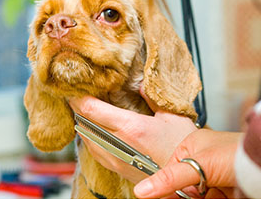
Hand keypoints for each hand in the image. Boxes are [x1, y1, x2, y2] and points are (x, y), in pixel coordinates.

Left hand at [69, 91, 196, 183]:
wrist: (187, 176)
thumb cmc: (183, 148)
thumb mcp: (172, 116)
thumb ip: (152, 97)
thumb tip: (140, 84)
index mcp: (132, 127)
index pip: (92, 110)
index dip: (78, 98)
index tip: (74, 88)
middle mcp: (119, 144)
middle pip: (84, 122)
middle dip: (77, 107)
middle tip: (76, 95)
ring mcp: (116, 159)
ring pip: (85, 137)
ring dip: (82, 122)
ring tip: (83, 110)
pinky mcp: (117, 168)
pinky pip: (93, 151)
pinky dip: (88, 137)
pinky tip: (93, 130)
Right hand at [134, 129, 242, 197]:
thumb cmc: (235, 152)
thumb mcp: (197, 164)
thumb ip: (168, 178)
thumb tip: (142, 189)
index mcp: (190, 148)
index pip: (169, 172)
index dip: (166, 187)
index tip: (159, 197)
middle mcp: (201, 163)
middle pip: (182, 187)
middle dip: (185, 195)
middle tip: (197, 194)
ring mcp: (214, 178)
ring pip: (195, 196)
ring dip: (199, 198)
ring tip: (213, 192)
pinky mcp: (224, 192)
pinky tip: (218, 195)